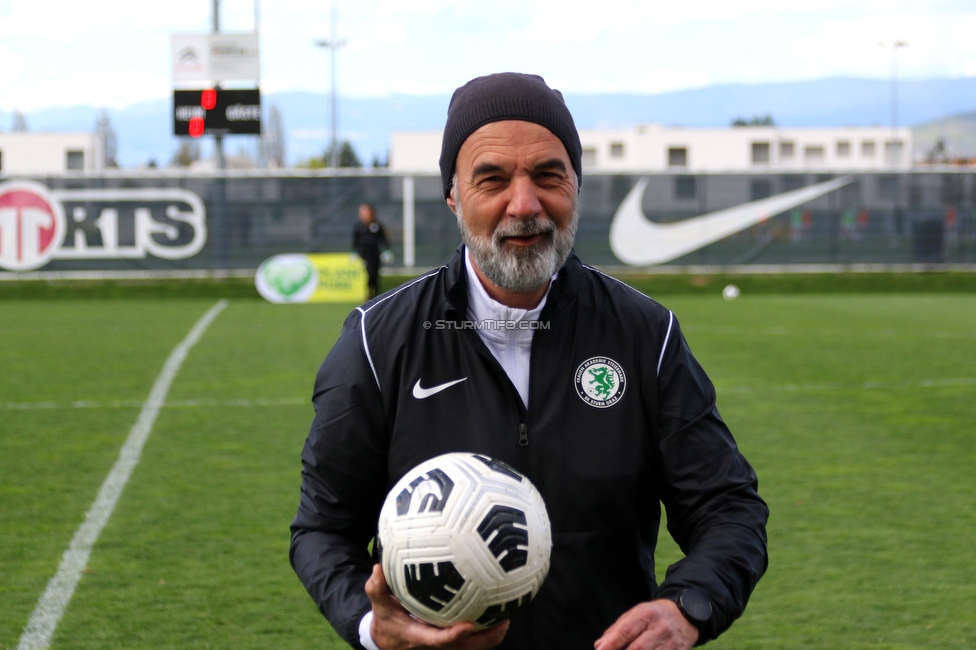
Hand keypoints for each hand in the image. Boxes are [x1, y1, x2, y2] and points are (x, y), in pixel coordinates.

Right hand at [365, 564, 508, 649]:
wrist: (385, 641)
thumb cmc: (385, 620)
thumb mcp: (379, 605)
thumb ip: (377, 588)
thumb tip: (378, 568)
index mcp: (420, 637)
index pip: (441, 640)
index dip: (456, 635)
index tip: (471, 624)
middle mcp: (435, 645)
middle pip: (466, 648)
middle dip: (486, 637)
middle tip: (504, 619)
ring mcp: (444, 646)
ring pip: (473, 648)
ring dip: (490, 636)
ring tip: (506, 616)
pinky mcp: (450, 644)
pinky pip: (472, 643)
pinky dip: (485, 633)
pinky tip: (495, 615)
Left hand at [594, 599, 697, 649]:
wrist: (686, 615)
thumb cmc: (655, 614)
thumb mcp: (636, 613)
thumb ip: (617, 628)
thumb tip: (599, 645)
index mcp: (647, 614)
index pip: (627, 630)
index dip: (612, 643)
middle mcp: (661, 628)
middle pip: (639, 647)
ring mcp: (672, 643)